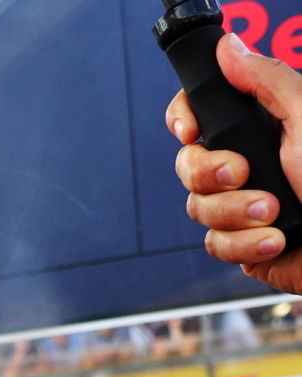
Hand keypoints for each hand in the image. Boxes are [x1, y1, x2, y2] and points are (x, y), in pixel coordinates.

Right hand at [168, 31, 301, 292]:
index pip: (200, 112)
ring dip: (236, 214)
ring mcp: (239, 204)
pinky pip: (214, 244)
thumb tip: (228, 48)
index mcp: (259, 128)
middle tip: (243, 173)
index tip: (192, 130)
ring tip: (274, 213)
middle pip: (188, 165)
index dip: (184, 118)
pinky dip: (243, 244)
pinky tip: (274, 239)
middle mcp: (245, 163)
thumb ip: (266, 80)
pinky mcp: (239, 244)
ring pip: (198, 209)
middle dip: (210, 175)